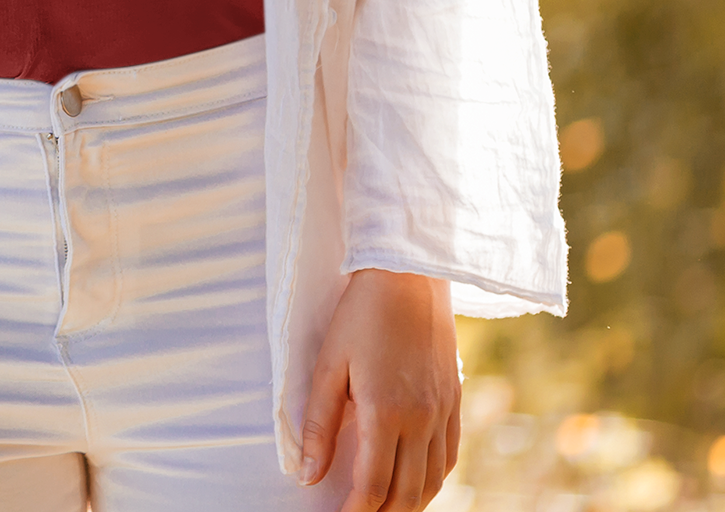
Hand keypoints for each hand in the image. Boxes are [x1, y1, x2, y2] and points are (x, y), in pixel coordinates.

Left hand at [299, 270, 460, 511]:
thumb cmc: (361, 315)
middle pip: (406, 494)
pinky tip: (417, 482)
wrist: (407, 275)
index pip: (373, 486)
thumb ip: (319, 424)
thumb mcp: (329, 365)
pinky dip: (434, 479)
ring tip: (385, 508)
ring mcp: (443, 411)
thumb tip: (309, 476)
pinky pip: (450, 456)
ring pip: (433, 481)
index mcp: (385, 412)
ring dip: (410, 504)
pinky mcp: (454, 399)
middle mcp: (420, 419)